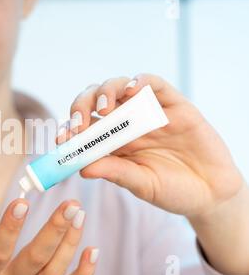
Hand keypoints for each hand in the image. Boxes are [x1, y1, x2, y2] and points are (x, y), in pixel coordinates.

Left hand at [59, 73, 245, 219]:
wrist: (212, 192)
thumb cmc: (173, 190)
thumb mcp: (142, 184)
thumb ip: (116, 172)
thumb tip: (83, 168)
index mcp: (112, 143)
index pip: (84, 128)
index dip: (70, 130)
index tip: (63, 140)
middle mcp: (125, 124)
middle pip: (95, 102)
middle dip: (81, 106)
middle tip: (79, 123)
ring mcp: (148, 112)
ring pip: (118, 87)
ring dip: (106, 92)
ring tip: (104, 107)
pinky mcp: (173, 104)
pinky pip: (153, 84)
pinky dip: (140, 81)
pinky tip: (132, 89)